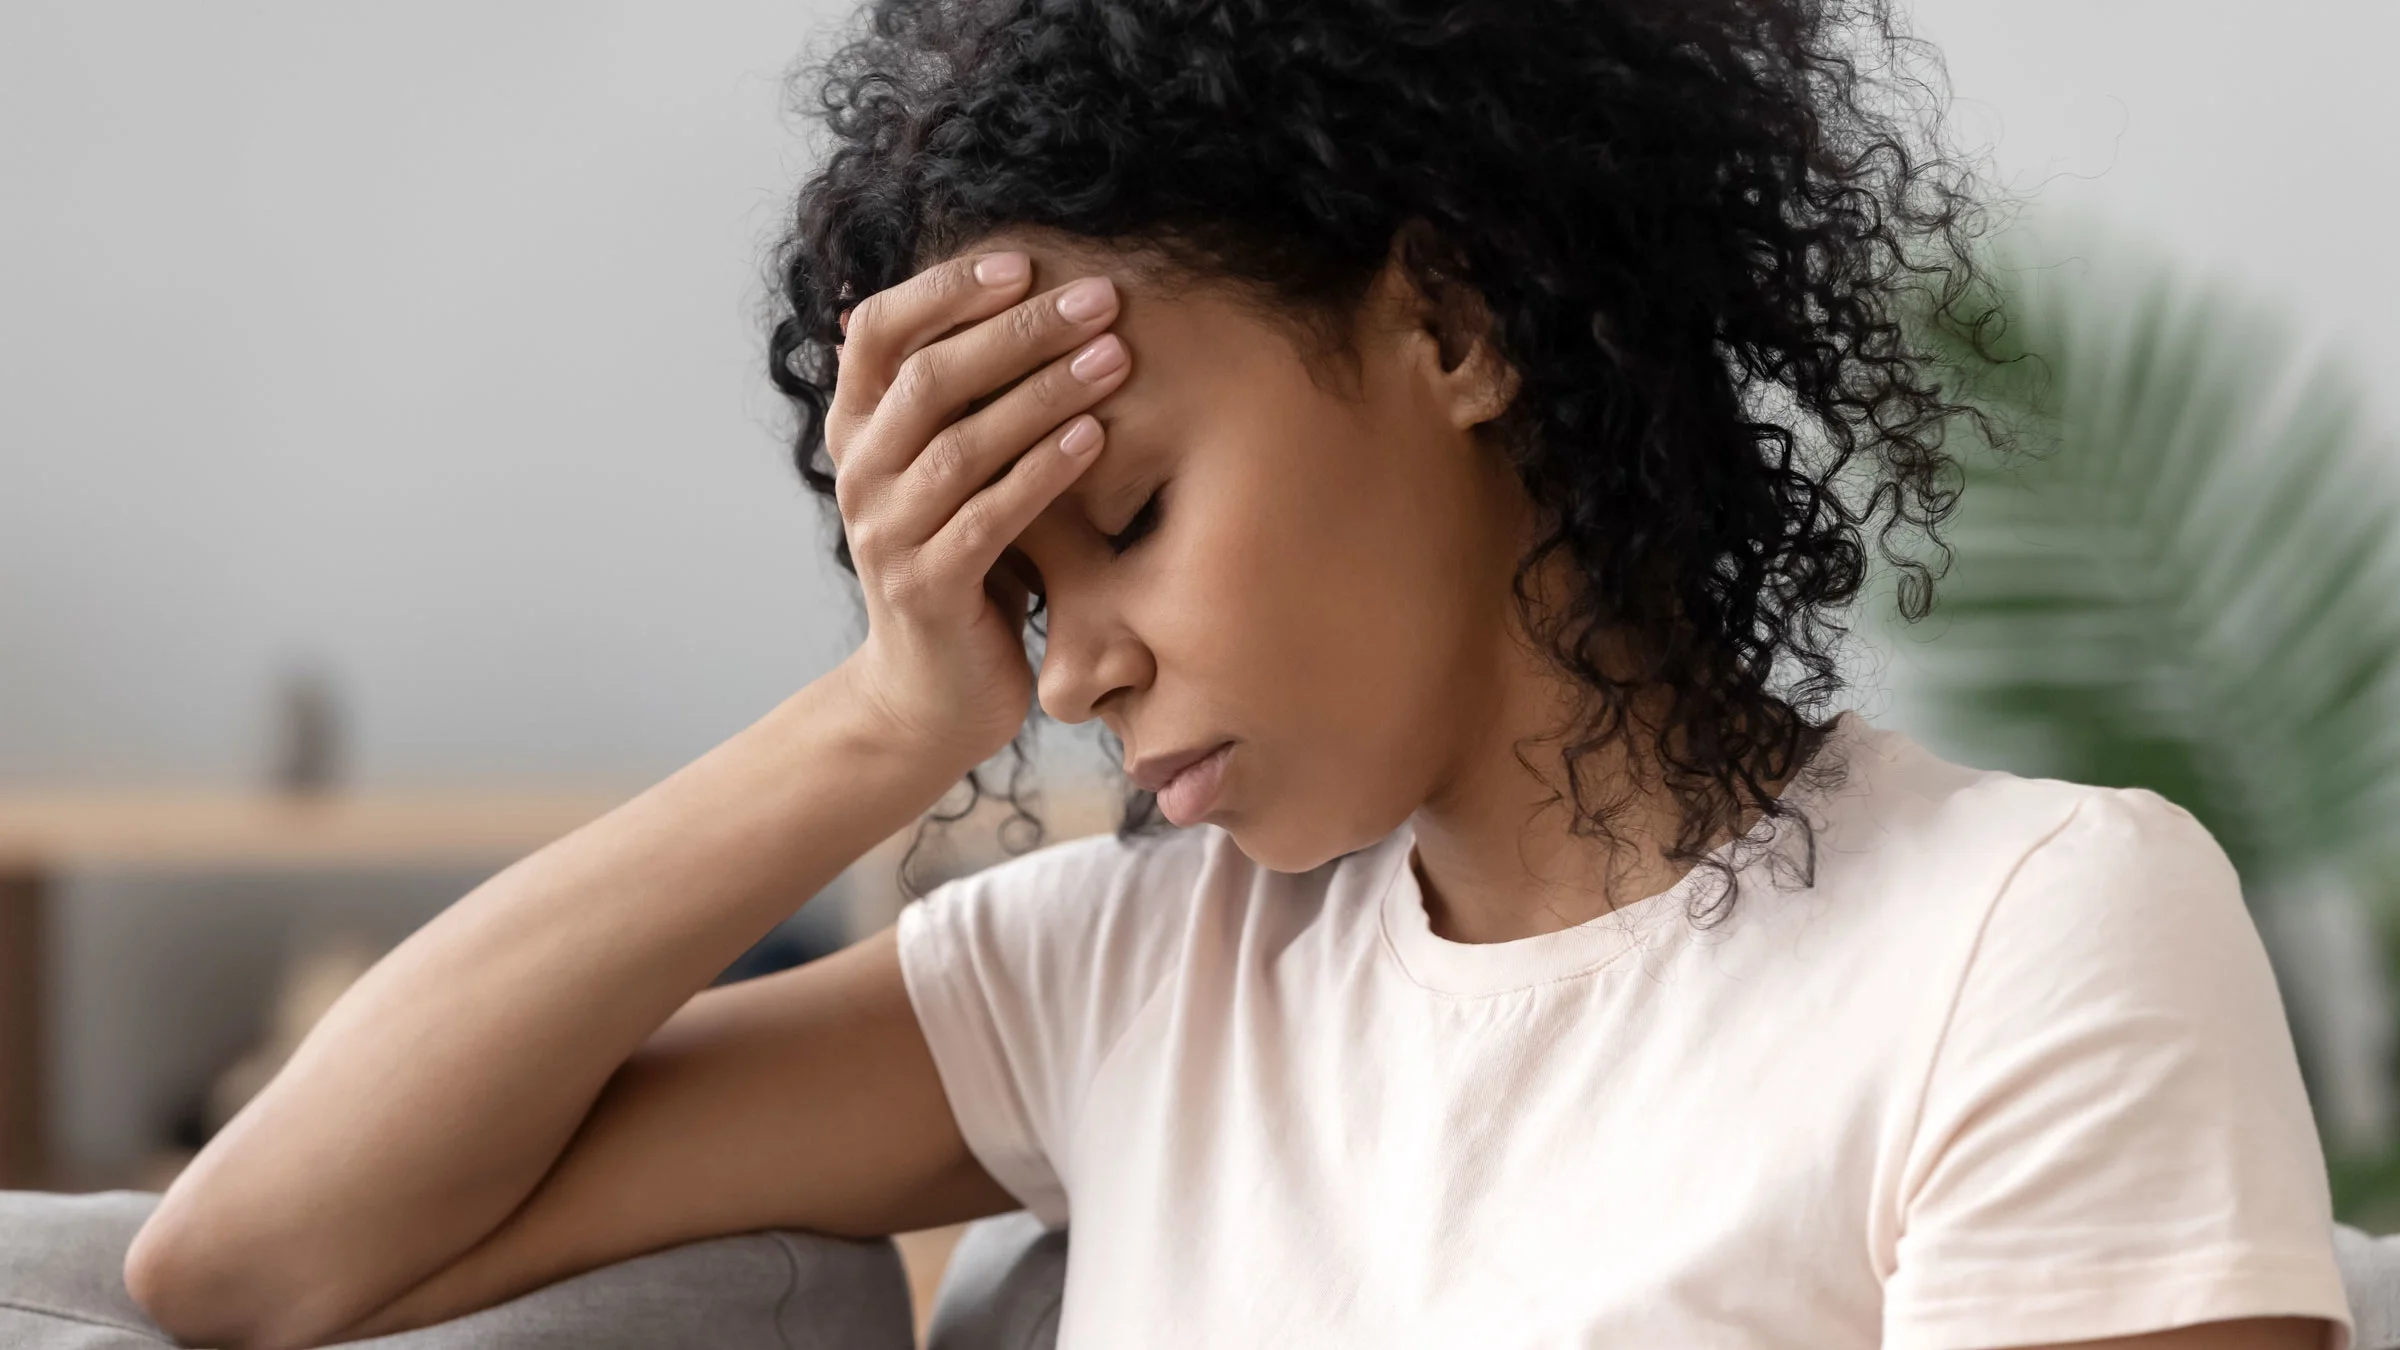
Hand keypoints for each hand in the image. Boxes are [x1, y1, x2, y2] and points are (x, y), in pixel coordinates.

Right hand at [822, 249, 1130, 767]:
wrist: (932, 690)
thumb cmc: (963, 559)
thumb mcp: (955, 467)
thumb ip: (966, 396)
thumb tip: (1031, 289)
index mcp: (858, 428)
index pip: (880, 330)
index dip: (947, 290)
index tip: (1025, 261)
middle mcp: (858, 473)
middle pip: (930, 378)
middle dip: (1020, 330)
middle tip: (1102, 299)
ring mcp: (884, 534)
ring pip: (963, 444)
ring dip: (1045, 393)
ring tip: (1115, 357)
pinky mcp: (926, 589)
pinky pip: (988, 517)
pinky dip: (1043, 471)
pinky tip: (1096, 437)